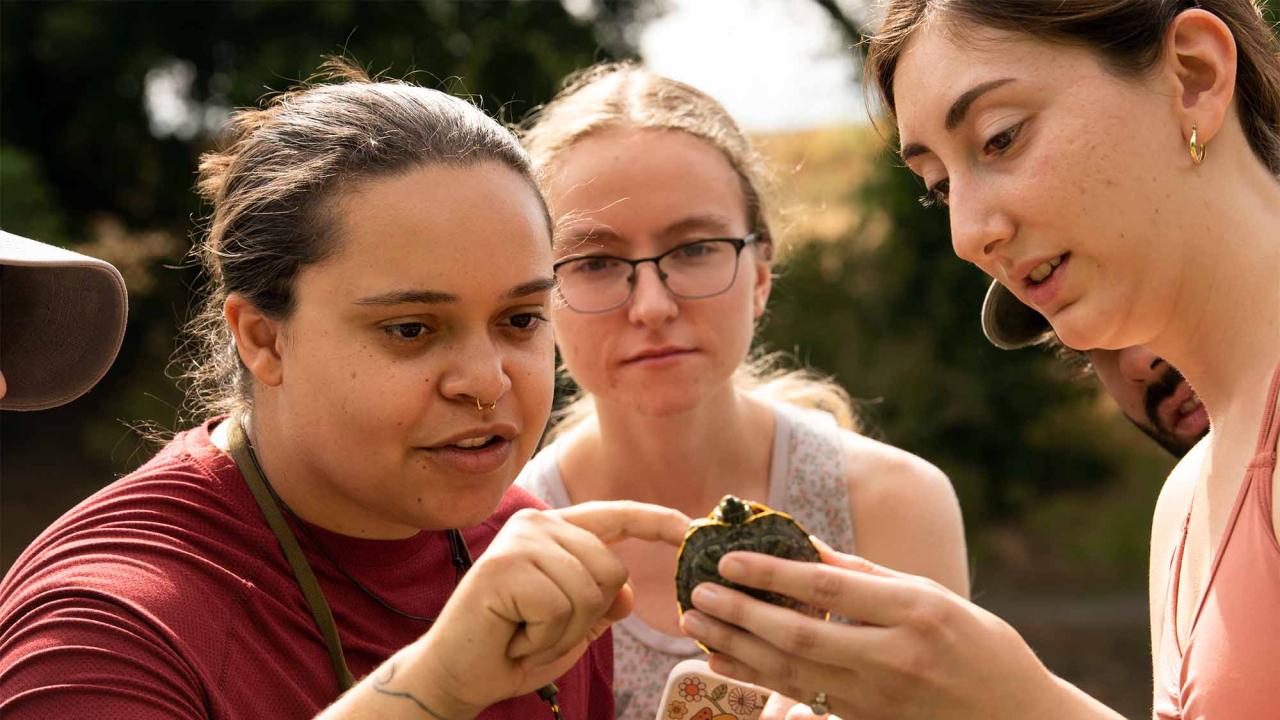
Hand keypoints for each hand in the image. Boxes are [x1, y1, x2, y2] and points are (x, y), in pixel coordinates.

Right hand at [410, 501, 689, 716]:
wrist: (456, 675)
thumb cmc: (513, 648)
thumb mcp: (573, 627)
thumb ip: (601, 603)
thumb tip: (626, 592)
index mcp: (556, 532)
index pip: (616, 517)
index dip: (657, 522)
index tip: (692, 528)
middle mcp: (538, 525)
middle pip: (612, 569)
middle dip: (587, 617)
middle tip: (541, 630)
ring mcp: (520, 541)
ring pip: (589, 591)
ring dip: (563, 631)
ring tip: (525, 633)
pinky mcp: (504, 566)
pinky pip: (560, 608)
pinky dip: (543, 636)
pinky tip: (513, 635)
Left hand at [679, 539, 1114, 719]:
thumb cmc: (980, 647)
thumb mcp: (934, 597)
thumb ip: (869, 576)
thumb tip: (808, 548)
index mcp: (915, 613)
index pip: (828, 590)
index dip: (773, 573)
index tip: (730, 559)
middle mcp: (894, 658)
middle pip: (799, 635)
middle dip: (741, 614)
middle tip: (699, 594)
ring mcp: (878, 697)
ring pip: (790, 672)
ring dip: (737, 647)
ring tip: (698, 624)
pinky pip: (799, 696)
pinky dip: (756, 678)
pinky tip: (724, 661)